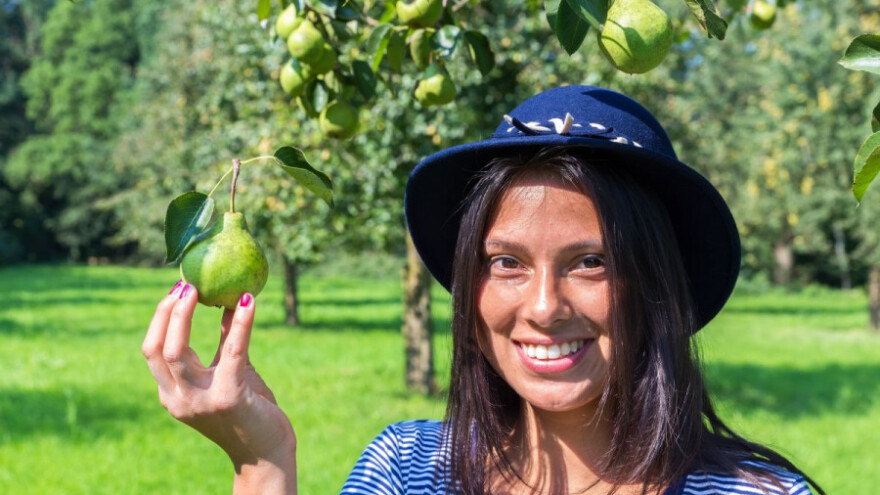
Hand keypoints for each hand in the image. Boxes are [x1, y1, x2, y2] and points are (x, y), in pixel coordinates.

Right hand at [142, 282, 295, 493]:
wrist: (266, 452)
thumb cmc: (249, 410)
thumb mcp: (231, 372)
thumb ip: (226, 341)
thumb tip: (231, 300)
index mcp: (172, 394)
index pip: (152, 351)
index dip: (160, 318)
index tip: (176, 290)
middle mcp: (178, 399)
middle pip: (157, 348)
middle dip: (167, 312)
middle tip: (185, 284)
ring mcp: (200, 401)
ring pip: (177, 351)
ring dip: (185, 315)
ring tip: (201, 288)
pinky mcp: (228, 398)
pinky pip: (231, 352)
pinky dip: (240, 323)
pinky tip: (249, 301)